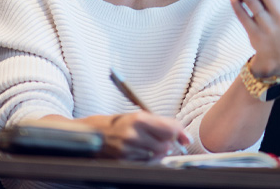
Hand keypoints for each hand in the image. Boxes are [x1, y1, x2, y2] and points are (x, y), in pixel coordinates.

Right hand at [59, 112, 190, 159]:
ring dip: (157, 151)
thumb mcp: (140, 117)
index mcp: (139, 118)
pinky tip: (140, 151)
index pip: (170, 129)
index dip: (180, 134)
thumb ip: (163, 124)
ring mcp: (128, 148)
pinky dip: (148, 158)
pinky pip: (146, 162)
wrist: (95, 132)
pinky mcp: (124, 159)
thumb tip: (184, 137)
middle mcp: (134, 133)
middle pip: (165, 144)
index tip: (184, 139)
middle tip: (161, 139)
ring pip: (157, 155)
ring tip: (147, 144)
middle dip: (167, 143)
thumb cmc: (120, 123)